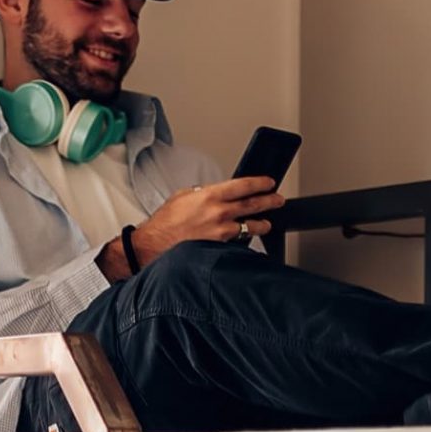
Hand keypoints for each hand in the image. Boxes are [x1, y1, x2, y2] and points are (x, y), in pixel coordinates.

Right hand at [132, 177, 285, 263]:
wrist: (153, 246)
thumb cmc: (164, 223)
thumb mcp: (182, 197)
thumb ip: (201, 193)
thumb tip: (213, 193)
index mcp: (209, 196)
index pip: (243, 186)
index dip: (260, 183)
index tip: (269, 183)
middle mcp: (218, 213)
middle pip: (252, 205)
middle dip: (269, 202)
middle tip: (277, 200)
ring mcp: (220, 233)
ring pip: (249, 227)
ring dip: (261, 224)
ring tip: (266, 223)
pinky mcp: (219, 248)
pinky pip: (237, 243)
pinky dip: (243, 240)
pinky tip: (247, 239)